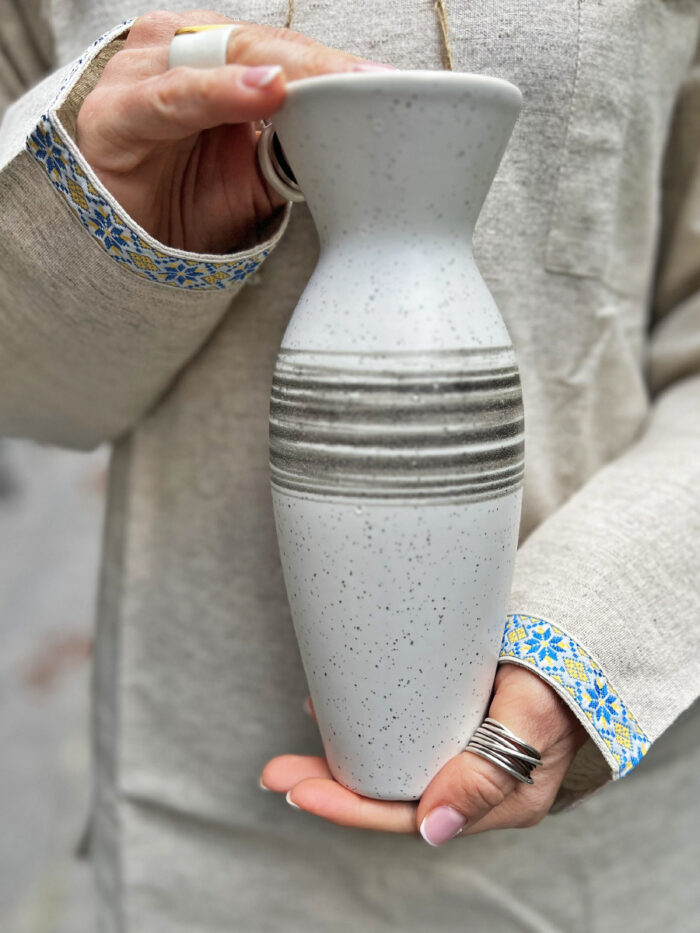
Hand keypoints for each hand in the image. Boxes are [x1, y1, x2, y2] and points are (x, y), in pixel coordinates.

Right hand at [76, 10, 390, 253]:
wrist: (127, 250)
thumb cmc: (190, 202)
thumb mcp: (258, 176)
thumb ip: (295, 148)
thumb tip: (357, 140)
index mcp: (217, 61)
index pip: (285, 54)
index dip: (335, 70)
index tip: (386, 89)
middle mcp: (180, 52)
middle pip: (262, 47)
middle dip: (321, 67)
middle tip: (370, 86)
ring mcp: (143, 73)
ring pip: (222, 57)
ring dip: (282, 70)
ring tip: (334, 84)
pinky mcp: (116, 112)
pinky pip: (173, 96)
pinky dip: (220, 93)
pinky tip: (267, 92)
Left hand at [261, 665, 586, 844]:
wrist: (590, 639)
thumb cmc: (567, 671)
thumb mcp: (533, 716)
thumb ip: (490, 771)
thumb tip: (432, 828)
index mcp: (495, 797)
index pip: (409, 815)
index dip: (350, 807)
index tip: (299, 792)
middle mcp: (473, 782)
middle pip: (392, 794)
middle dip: (330, 786)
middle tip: (274, 770)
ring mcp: (465, 751)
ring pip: (394, 766)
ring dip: (343, 758)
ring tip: (292, 748)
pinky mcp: (459, 720)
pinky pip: (406, 733)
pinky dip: (369, 728)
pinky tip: (338, 712)